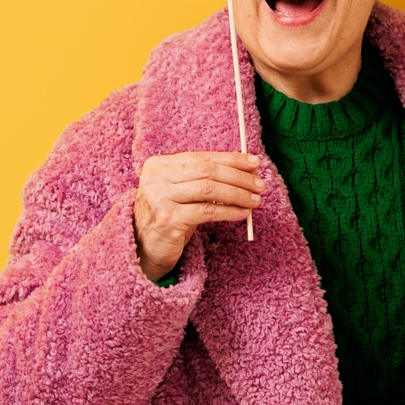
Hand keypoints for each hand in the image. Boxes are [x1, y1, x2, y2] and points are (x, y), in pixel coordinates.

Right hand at [133, 152, 263, 281]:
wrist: (144, 247)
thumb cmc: (169, 216)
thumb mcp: (181, 191)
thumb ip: (204, 178)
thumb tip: (246, 169)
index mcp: (159, 165)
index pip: (202, 156)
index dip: (231, 159)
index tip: (254, 163)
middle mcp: (156, 178)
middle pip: (207, 170)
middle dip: (238, 176)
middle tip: (259, 184)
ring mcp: (160, 198)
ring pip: (209, 189)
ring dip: (237, 194)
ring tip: (255, 200)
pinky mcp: (168, 219)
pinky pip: (206, 212)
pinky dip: (229, 211)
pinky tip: (242, 213)